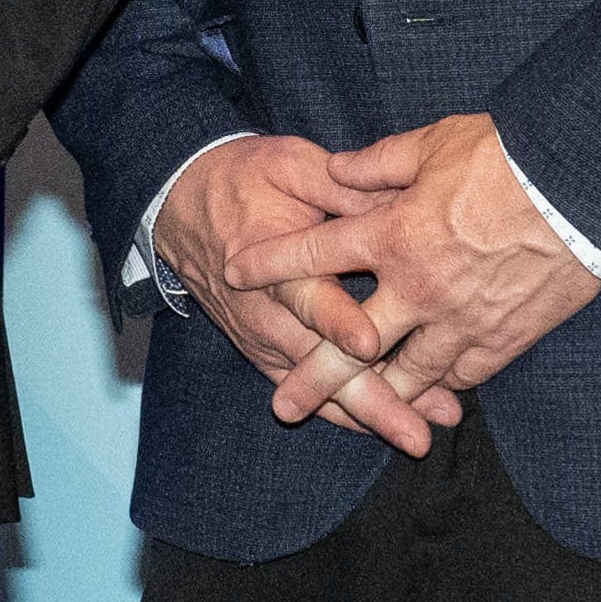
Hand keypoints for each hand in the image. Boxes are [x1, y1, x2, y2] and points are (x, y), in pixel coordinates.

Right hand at [155, 136, 449, 453]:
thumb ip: (342, 190)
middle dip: (373, 399)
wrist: (181, 204)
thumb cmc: (242, 180)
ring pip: (317, 389)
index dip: (337, 322)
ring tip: (419, 435)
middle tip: (417, 431)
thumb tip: (399, 204)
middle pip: (319, 365)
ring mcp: (263, 340)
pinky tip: (388, 426)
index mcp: (270, 263)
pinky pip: (306, 392)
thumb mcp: (289, 166)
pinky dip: (347, 413)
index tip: (369, 343)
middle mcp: (265, 313)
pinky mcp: (265, 353)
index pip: (307, 299)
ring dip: (370, 414)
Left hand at [221, 113, 600, 427]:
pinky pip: (460, 374)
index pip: (316, 254)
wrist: (583, 190)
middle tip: (283, 404)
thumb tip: (340, 170)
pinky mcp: (501, 339)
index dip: (271, 264)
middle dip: (313, 376)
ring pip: (407, 374)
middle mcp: (417, 288)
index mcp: (393, 234)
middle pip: (351, 345)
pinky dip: (441, 384)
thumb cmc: (510, 157)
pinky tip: (429, 390)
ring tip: (354, 416)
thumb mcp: (435, 144)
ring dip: (378, 396)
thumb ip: (379, 163)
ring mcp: (459, 321)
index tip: (236, 274)